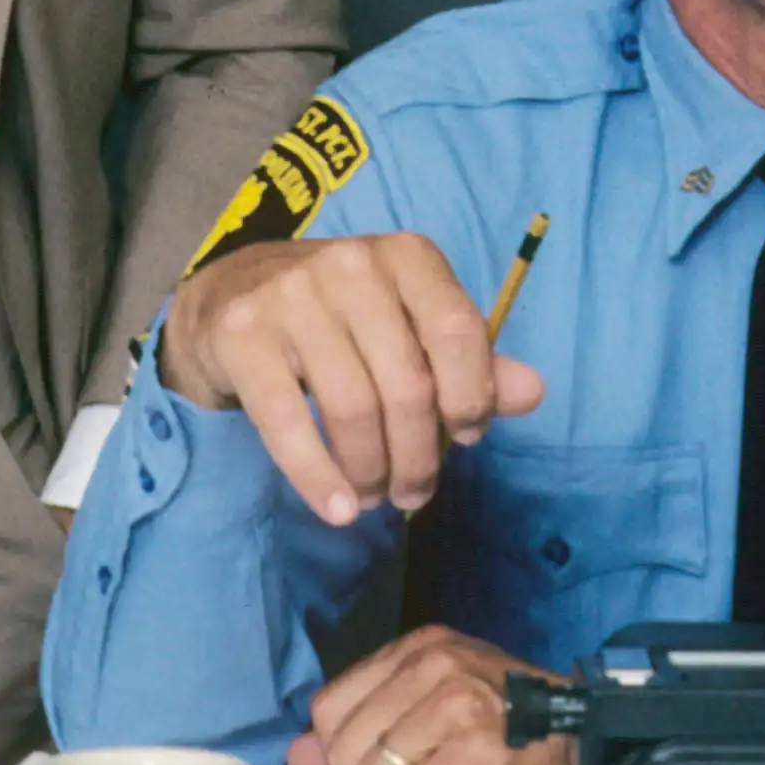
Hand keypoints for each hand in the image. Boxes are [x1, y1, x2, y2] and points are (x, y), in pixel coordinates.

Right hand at [163, 232, 543, 524]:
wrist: (230, 297)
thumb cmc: (340, 318)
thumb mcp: (409, 325)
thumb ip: (470, 360)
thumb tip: (534, 393)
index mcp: (405, 255)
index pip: (458, 332)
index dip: (472, 397)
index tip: (466, 437)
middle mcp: (349, 264)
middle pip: (407, 384)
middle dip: (419, 457)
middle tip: (413, 494)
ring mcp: (290, 294)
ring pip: (353, 408)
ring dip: (370, 472)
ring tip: (373, 497)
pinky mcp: (242, 333)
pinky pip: (288, 421)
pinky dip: (318, 477)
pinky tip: (336, 510)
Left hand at [292, 624, 580, 764]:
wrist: (590, 758)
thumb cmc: (517, 734)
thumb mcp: (438, 710)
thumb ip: (363, 727)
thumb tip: (299, 755)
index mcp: (422, 647)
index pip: (330, 708)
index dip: (349, 749)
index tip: (394, 758)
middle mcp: (437, 667)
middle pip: (346, 749)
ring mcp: (457, 708)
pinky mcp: (475, 756)